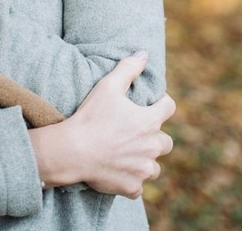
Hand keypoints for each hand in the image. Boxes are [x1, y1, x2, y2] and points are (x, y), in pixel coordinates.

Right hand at [30, 52, 174, 197]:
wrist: (72, 151)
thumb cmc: (90, 117)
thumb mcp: (108, 86)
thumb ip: (128, 68)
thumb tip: (144, 54)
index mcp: (149, 121)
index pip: (168, 107)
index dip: (160, 104)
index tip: (150, 105)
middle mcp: (152, 146)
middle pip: (166, 142)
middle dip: (154, 138)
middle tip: (135, 135)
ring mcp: (142, 168)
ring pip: (154, 167)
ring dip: (145, 162)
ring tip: (128, 156)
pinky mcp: (131, 186)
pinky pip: (138, 186)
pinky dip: (131, 181)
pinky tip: (118, 173)